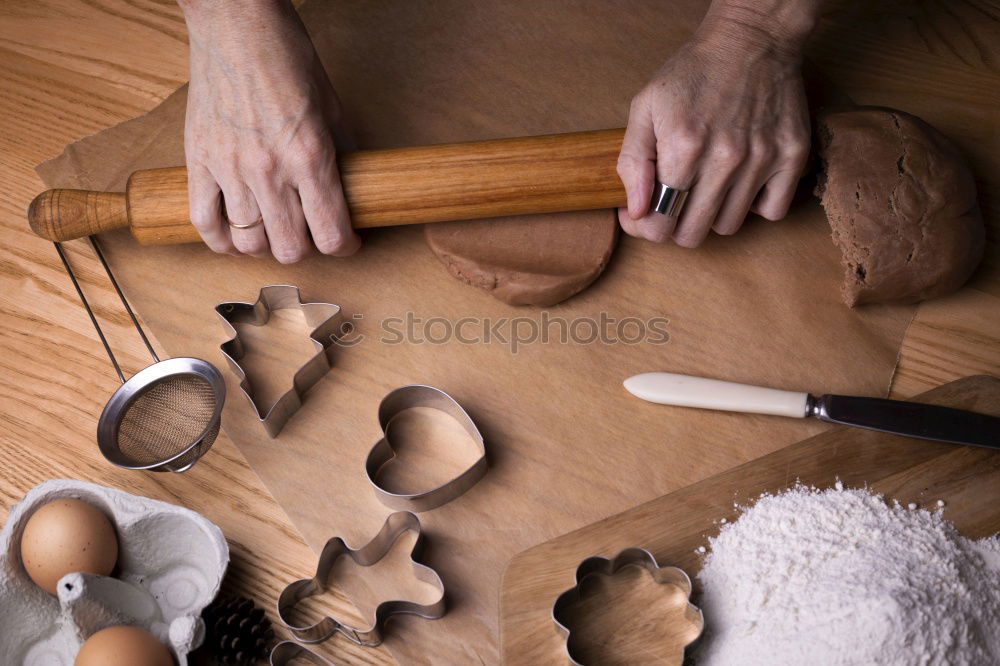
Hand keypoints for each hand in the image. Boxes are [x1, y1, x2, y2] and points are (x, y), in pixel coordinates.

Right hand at [181, 0, 359, 261]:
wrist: (236, 24)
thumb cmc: (286, 56)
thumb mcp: (332, 106)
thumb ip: (344, 152)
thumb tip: (355, 187)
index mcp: (310, 156)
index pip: (331, 234)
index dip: (346, 247)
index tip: (348, 242)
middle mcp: (270, 170)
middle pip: (290, 249)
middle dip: (308, 249)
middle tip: (311, 233)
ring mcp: (230, 169)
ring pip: (249, 243)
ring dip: (267, 245)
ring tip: (276, 231)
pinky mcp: (199, 161)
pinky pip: (204, 224)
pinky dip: (222, 241)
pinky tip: (237, 237)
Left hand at [617, 4, 815, 246]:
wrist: (751, 39)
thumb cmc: (693, 73)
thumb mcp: (645, 107)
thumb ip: (632, 162)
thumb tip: (636, 211)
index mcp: (683, 147)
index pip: (659, 222)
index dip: (645, 226)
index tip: (643, 213)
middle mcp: (725, 158)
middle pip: (692, 234)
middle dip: (675, 225)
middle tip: (674, 202)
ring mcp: (762, 158)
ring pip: (728, 226)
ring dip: (713, 215)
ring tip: (708, 187)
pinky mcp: (793, 156)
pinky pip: (772, 211)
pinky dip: (754, 205)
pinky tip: (742, 183)